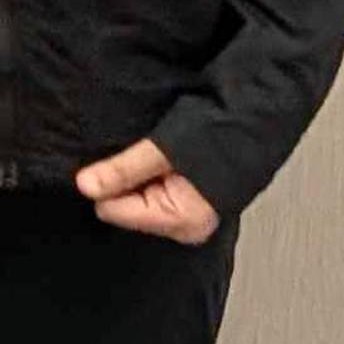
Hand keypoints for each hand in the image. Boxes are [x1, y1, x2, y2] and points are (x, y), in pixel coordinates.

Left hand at [76, 138, 222, 244]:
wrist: (257, 116)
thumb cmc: (220, 131)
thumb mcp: (164, 149)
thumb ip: (122, 171)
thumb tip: (86, 186)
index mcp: (181, 221)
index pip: (113, 211)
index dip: (107, 183)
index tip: (115, 160)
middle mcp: (187, 227)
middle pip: (125, 208)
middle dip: (125, 182)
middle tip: (144, 155)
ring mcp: (191, 216)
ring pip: (138, 200)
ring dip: (139, 176)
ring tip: (158, 154)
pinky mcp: (191, 202)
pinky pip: (153, 194)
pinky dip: (152, 176)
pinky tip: (164, 158)